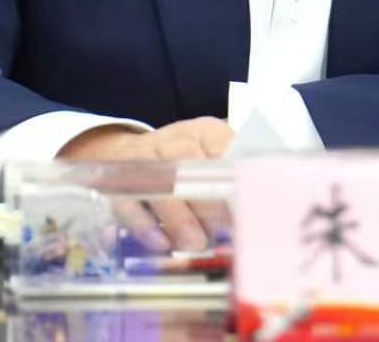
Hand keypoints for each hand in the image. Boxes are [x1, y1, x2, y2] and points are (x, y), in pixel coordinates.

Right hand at [57, 118, 233, 251]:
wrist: (124, 154)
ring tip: (196, 244)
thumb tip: (262, 218)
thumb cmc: (183, 167)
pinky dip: (144, 225)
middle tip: (222, 233)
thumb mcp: (210, 164)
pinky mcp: (116, 181)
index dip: (235, 178)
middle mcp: (172, 139)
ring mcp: (141, 158)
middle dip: (207, 201)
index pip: (223, 146)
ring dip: (179, 216)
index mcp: (204, 133)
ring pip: (159, 181)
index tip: (248, 207)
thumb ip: (232, 185)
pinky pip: (128, 201)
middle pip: (188, 162)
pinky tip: (161, 244)